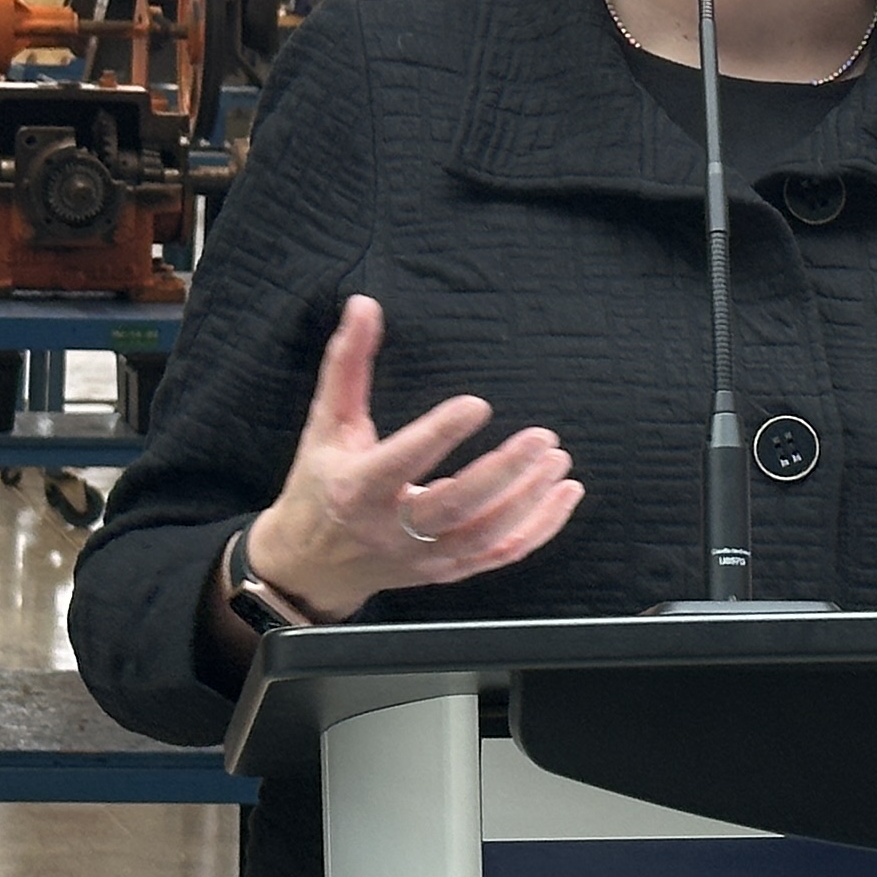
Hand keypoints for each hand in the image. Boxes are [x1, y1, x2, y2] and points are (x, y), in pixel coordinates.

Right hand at [246, 295, 581, 621]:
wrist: (312, 564)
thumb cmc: (321, 483)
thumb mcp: (326, 423)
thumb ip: (347, 364)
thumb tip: (364, 304)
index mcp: (357, 489)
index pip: (402, 462)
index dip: (439, 435)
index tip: (478, 404)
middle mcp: (391, 529)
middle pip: (454, 508)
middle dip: (502, 474)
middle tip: (541, 438)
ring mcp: (422, 558)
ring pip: (484, 536)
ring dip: (528, 500)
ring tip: (558, 459)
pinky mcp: (446, 572)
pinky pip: (500, 555)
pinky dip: (539, 528)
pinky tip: (565, 494)